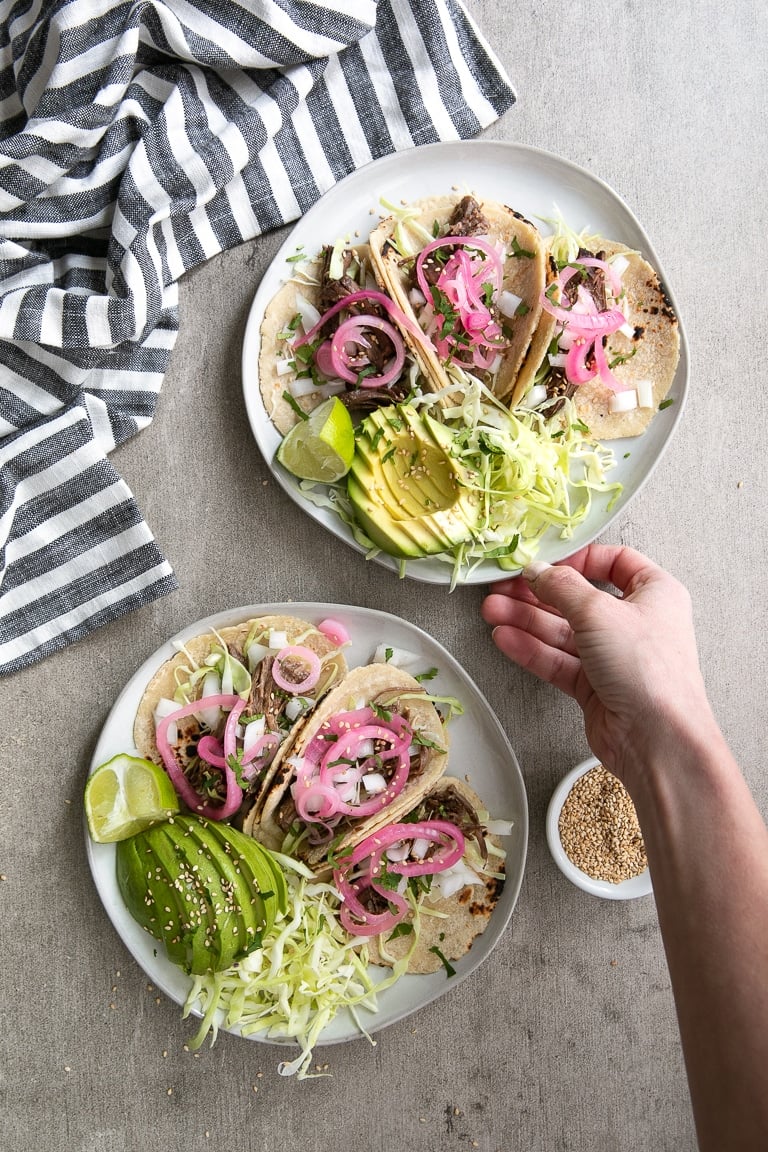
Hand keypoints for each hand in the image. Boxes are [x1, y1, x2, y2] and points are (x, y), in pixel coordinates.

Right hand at [481, 544, 713, 783]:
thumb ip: (562, 587)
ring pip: (563, 631)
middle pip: (578, 599)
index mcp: (654, 593)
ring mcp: (613, 656)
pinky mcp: (594, 685)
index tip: (547, 561)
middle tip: (504, 587)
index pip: (615, 563)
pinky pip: (558, 660)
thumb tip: (538, 570)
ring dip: (526, 620)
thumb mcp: (600, 612)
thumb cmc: (647, 667)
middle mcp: (634, 622)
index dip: (579, 559)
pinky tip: (505, 638)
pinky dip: (531, 649)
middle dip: (538, 593)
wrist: (657, 738)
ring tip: (492, 611)